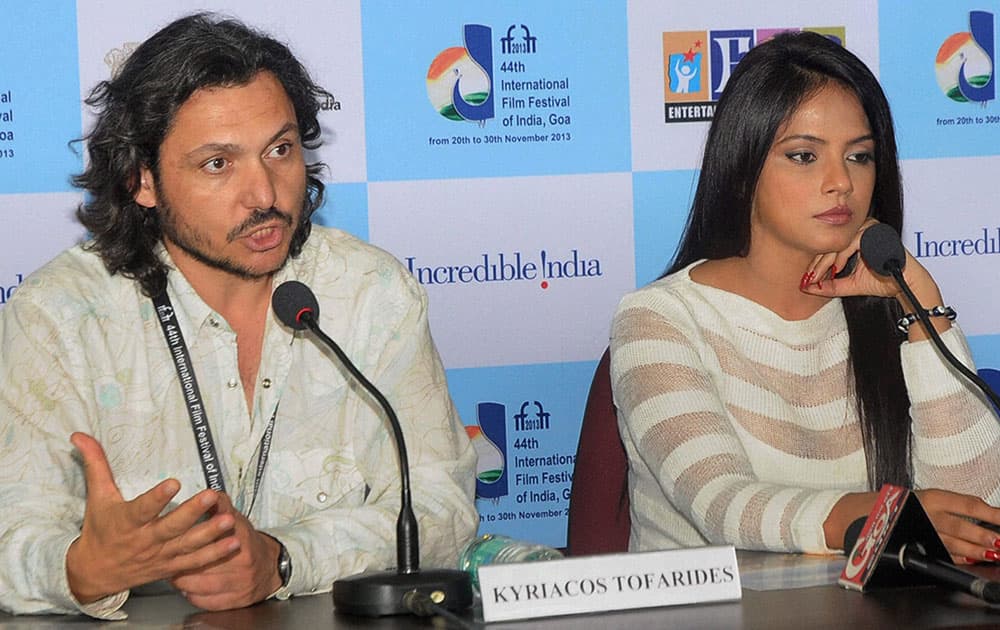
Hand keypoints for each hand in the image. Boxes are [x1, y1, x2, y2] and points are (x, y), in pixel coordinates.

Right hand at [66, 432, 240, 602]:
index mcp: (126, 521)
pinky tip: (233, 542)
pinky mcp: (170, 567)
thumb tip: (80, 435)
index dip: (157, 498)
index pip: (142, 509)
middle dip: (191, 512)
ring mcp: (159, 555)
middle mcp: (144, 540)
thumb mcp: (97, 496)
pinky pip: (194, 562)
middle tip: (212, 495)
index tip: (174, 482)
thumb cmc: (100, 528)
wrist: (94, 572)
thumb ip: (96, 464)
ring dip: (210, 534)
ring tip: (229, 519)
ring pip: (187, 545)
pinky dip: (214, 553)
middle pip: (170, 527)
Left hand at [170, 492, 281, 609]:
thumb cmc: (247, 542)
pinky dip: (193, 595)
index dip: (190, 537)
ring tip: (173, 573)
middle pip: (202, 563)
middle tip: (166, 557)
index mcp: (241, 537)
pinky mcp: (236, 600)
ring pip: (201, 585)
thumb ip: (220, 507)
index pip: (211, 535)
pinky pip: (206, 601)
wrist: (270, 566)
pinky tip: (186, 587)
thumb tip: (209, 494)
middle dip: (181, 561)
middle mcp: (242, 561)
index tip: (174, 536)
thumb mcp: (237, 519)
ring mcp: (240, 583)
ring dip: (183, 580)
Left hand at [800, 219, 922, 299]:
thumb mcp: (849, 284)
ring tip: (819, 276)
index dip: (816, 264)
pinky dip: (841, 257)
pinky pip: (851, 243)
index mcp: (855, 237)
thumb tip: (807, 287)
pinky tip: (837, 269)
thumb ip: (830, 285)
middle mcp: (861, 229)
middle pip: (831, 245)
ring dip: (826, 262)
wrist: (905, 285)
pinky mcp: (874, 233)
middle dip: (817, 264)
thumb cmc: (883, 281)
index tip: (806, 279)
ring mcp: (869, 229)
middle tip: (808, 279)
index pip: (830, 247)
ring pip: (838, 244)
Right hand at [916, 489, 999, 563]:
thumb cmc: (919, 502)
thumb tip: (995, 516)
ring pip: (951, 545)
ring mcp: (925, 534)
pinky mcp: (922, 548)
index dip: (992, 514)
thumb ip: (966, 505)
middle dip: (982, 536)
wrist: (889, 509)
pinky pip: (944, 555)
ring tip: (994, 554)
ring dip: (975, 551)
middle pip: (959, 527)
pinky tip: (974, 560)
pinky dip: (961, 559)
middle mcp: (929, 516)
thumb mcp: (939, 496)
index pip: (969, 506)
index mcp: (935, 499)